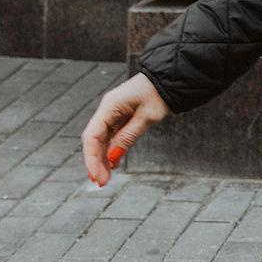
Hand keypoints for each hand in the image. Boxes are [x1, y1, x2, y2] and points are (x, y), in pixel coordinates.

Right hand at [80, 72, 168, 186]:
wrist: (170, 79)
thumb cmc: (159, 94)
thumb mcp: (147, 117)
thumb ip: (128, 137)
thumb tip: (112, 158)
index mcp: (109, 106)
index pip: (92, 136)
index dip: (91, 158)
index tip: (96, 176)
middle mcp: (107, 109)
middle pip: (94, 139)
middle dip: (95, 161)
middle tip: (101, 183)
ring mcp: (113, 113)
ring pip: (102, 139)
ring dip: (102, 158)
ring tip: (106, 178)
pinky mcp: (120, 116)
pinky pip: (111, 136)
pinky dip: (111, 150)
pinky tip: (112, 164)